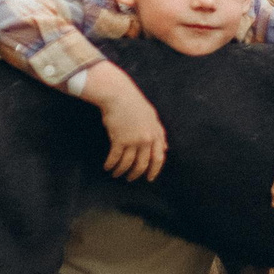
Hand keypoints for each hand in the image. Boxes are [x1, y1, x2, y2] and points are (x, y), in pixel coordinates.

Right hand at [76, 62, 166, 180]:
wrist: (118, 94)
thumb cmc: (134, 103)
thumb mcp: (152, 116)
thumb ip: (159, 133)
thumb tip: (165, 148)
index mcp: (156, 133)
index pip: (159, 157)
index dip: (154, 170)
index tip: (149, 178)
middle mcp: (146, 139)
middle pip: (143, 164)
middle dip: (136, 174)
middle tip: (130, 179)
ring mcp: (133, 140)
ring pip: (128, 163)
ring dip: (121, 171)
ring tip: (116, 174)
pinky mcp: (119, 140)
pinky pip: (115, 158)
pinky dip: (111, 164)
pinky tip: (107, 167)